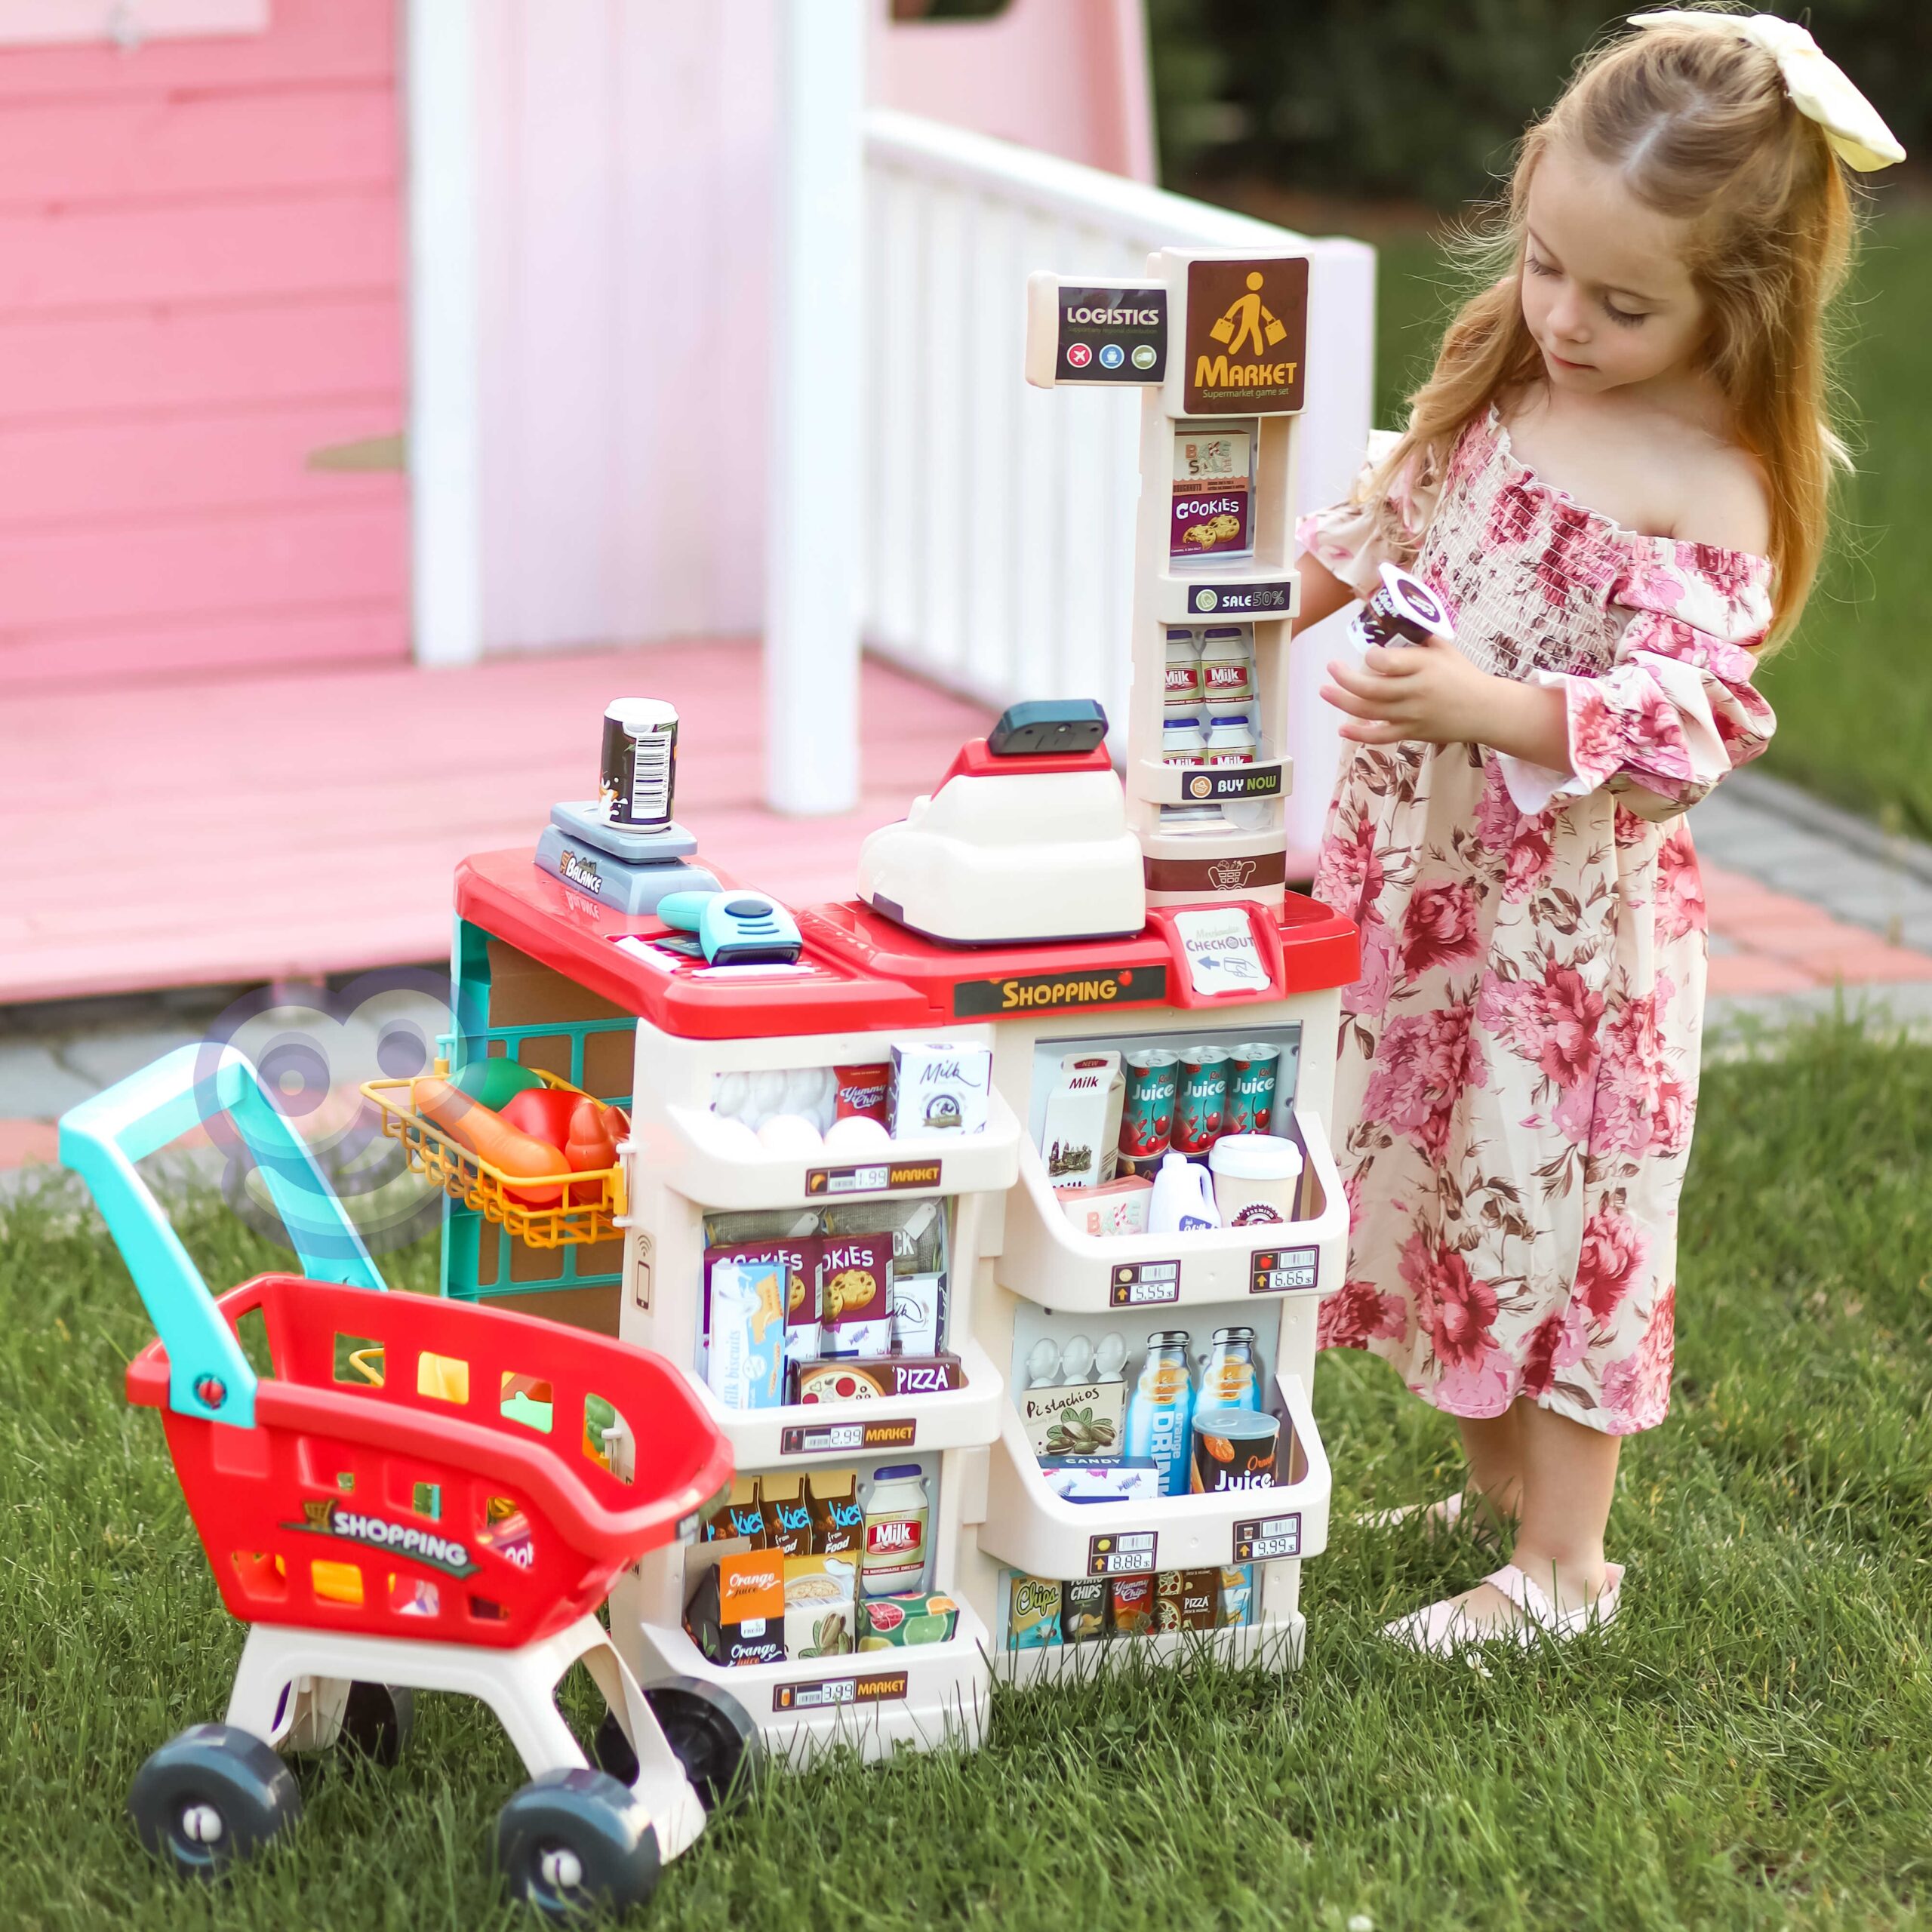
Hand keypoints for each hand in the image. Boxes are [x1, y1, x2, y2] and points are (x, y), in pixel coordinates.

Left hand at [1320, 636, 1575, 769]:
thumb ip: (1418, 637)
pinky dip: (1359, 735)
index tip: (1367, 652)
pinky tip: (1342, 729)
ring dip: (1342, 701)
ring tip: (1324, 690)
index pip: (1388, 662)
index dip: (1371, 657)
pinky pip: (1381, 736)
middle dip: (1345, 678)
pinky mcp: (1411, 733)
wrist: (1485, 710)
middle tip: (1331, 667)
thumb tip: (1393, 619)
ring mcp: (1412, 715)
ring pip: (1370, 711)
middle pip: (1371, 688)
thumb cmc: (1463, 675)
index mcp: (1424, 666)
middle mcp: (1415, 692)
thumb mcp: (1444, 649)